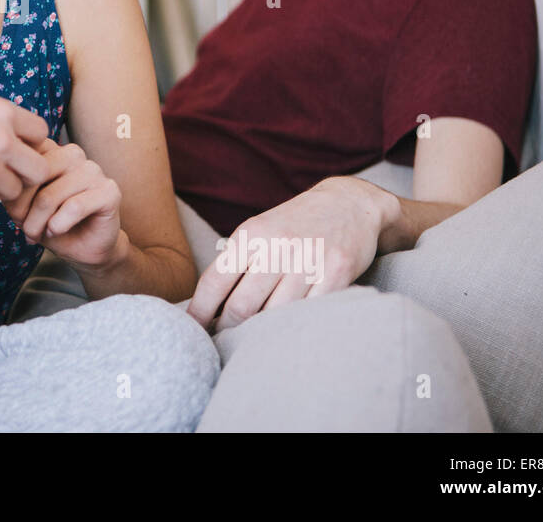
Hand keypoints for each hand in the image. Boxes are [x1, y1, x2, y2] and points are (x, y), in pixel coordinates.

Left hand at [3, 137, 123, 270]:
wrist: (84, 248)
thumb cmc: (52, 223)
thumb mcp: (24, 207)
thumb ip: (13, 192)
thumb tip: (4, 190)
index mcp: (51, 150)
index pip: (22, 159)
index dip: (11, 189)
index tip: (11, 210)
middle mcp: (72, 154)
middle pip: (34, 177)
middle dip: (21, 208)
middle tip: (22, 227)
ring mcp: (93, 170)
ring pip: (51, 195)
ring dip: (38, 222)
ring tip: (37, 234)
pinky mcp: (109, 191)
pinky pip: (74, 207)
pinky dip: (59, 225)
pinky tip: (56, 231)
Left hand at [186, 177, 398, 331]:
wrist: (350, 204)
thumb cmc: (295, 225)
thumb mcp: (260, 230)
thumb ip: (236, 262)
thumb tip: (207, 306)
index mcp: (252, 234)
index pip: (215, 281)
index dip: (199, 311)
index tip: (192, 328)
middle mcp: (278, 246)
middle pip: (241, 306)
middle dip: (228, 328)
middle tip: (224, 338)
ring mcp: (308, 261)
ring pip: (274, 315)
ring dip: (261, 332)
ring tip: (254, 338)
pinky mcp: (336, 274)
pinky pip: (308, 314)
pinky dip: (295, 326)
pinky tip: (288, 329)